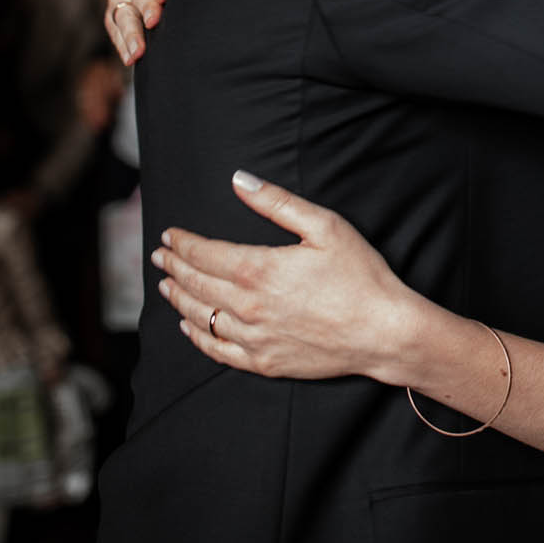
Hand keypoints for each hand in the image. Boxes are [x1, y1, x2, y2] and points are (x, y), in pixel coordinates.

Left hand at [152, 171, 425, 382]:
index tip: (169, 234)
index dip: (183, 243)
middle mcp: (248, 306)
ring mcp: (254, 338)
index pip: (204, 254)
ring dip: (179, 298)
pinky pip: (218, 351)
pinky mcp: (265, 362)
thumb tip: (240, 180)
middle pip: (197, 284)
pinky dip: (198, 337)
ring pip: (201, 317)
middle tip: (159, 256)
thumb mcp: (325, 226)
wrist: (384, 331)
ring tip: (166, 285)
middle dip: (174, 267)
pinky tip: (188, 326)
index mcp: (259, 270)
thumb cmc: (361, 276)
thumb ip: (277, 203)